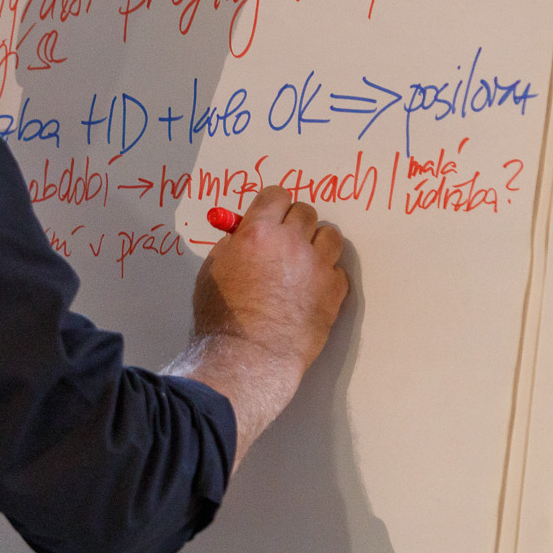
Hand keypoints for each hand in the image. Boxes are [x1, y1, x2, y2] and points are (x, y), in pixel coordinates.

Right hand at [164, 188, 348, 468]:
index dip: (272, 204)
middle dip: (295, 223)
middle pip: (306, 212)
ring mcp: (318, 267)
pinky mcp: (334, 292)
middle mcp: (292, 243)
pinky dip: (327, 276)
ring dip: (317, 244)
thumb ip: (232, 245)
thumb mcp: (213, 270)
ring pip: (331, 236)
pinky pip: (338, 270)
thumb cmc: (222, 317)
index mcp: (259, 232)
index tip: (271, 215)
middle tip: (285, 241)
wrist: (248, 357)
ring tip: (305, 262)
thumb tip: (244, 234)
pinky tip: (311, 289)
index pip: (276, 195)